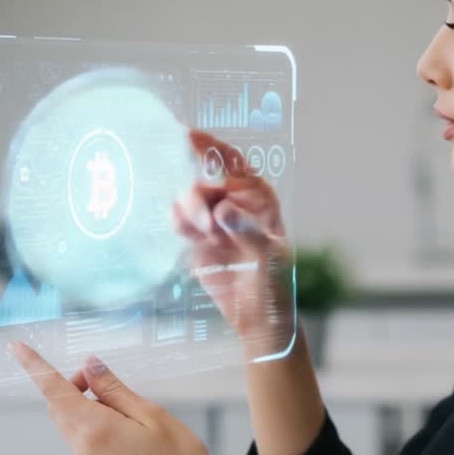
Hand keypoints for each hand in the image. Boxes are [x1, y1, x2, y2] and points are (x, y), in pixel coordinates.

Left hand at [8, 341, 221, 454]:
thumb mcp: (152, 413)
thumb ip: (115, 389)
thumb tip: (89, 366)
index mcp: (96, 429)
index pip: (54, 391)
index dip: (34, 366)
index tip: (16, 347)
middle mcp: (83, 449)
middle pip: (59, 406)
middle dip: (73, 385)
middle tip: (103, 377)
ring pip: (70, 423)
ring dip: (84, 404)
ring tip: (124, 405)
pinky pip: (83, 439)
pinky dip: (93, 422)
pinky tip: (125, 425)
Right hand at [173, 129, 294, 356]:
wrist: (259, 318)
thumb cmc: (274, 286)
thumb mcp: (268, 260)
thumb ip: (247, 233)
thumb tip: (224, 210)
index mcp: (259, 198)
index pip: (233, 165)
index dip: (212, 148)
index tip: (188, 136)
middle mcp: (234, 203)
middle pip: (204, 181)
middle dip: (198, 196)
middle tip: (205, 225)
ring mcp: (214, 220)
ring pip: (189, 200)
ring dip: (188, 213)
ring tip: (204, 236)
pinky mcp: (198, 239)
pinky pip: (179, 220)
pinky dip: (179, 224)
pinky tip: (189, 237)